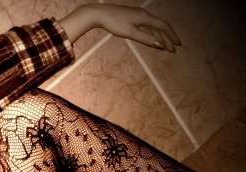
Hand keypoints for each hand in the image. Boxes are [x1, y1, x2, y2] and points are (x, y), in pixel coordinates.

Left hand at [59, 3, 180, 51]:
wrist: (100, 14)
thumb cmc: (113, 22)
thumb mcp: (130, 33)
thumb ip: (145, 39)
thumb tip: (160, 45)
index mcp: (145, 17)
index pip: (164, 27)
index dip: (172, 36)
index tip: (177, 45)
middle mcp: (144, 15)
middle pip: (160, 28)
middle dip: (167, 39)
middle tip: (173, 50)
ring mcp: (138, 17)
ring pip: (153, 28)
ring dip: (160, 38)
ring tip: (165, 47)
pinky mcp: (132, 19)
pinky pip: (146, 28)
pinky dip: (151, 35)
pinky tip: (153, 40)